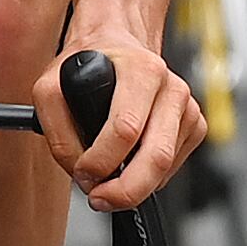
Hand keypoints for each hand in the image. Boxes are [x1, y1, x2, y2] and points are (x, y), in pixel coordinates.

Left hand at [33, 37, 202, 209]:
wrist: (117, 46)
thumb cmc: (87, 65)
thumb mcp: (50, 87)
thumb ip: (56, 132)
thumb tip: (80, 171)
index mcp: (141, 70)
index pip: (126, 129)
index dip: (101, 161)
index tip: (83, 174)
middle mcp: (171, 87)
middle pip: (156, 156)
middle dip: (126, 189)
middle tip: (99, 199)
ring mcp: (188, 107)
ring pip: (167, 166)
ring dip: (134, 186)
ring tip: (107, 185)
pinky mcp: (195, 125)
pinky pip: (173, 165)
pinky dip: (148, 176)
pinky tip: (129, 163)